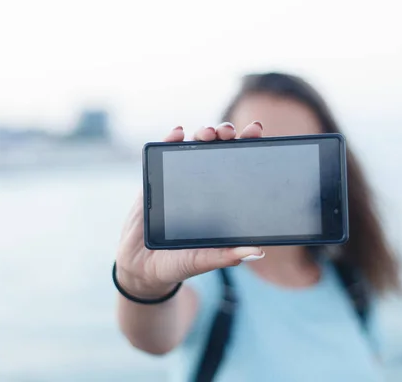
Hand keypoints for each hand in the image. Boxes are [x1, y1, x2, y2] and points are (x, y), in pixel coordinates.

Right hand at [115, 122, 265, 298]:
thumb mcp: (205, 259)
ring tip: (208, 133)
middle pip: (217, 150)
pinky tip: (178, 132)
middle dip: (225, 135)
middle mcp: (202, 185)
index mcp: (221, 199)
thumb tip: (258, 251)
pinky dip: (170, 140)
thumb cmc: (179, 263)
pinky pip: (163, 155)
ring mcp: (179, 180)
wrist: (143, 269)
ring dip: (202, 134)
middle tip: (229, 132)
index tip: (256, 131)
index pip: (238, 166)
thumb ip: (227, 255)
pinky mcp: (155, 182)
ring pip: (193, 148)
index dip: (247, 147)